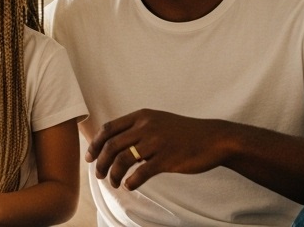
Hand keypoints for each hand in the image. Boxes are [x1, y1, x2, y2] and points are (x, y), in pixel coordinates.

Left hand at [87, 108, 230, 190]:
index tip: (90, 156)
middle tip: (98, 174)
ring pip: (123, 159)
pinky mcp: (167, 159)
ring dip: (113, 173)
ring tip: (113, 183)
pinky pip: (142, 172)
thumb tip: (117, 145)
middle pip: (112, 145)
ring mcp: (156, 142)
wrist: (213, 139)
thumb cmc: (184, 132)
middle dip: (100, 161)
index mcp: (142, 116)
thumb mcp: (158, 122)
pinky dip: (131, 181)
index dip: (96, 144)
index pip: (109, 128)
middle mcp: (146, 127)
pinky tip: (130, 186)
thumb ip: (138, 129)